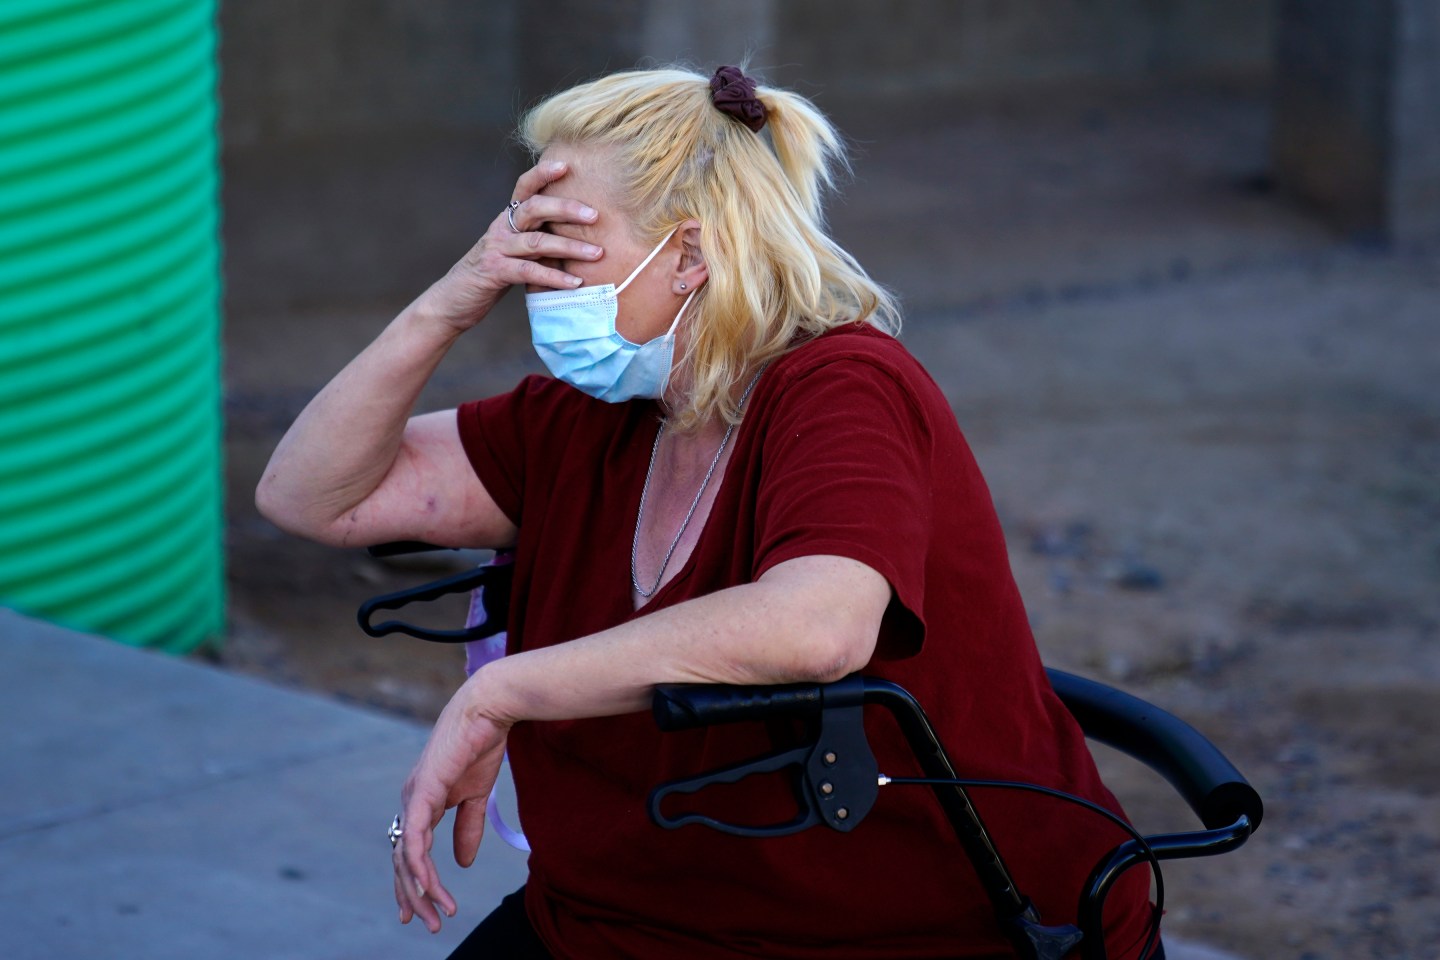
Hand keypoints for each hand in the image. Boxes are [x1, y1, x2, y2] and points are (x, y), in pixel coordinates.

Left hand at [392, 684, 512, 932]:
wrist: (488, 711)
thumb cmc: (481, 744)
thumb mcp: (476, 796)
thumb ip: (467, 829)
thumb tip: (462, 863)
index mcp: (422, 801)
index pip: (410, 849)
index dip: (413, 881)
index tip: (422, 910)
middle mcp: (411, 802)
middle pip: (402, 859)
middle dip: (413, 895)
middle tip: (425, 924)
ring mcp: (413, 797)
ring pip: (406, 856)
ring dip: (419, 889)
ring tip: (436, 914)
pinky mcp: (422, 793)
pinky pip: (415, 839)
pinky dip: (421, 866)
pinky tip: (430, 887)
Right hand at [415, 159, 603, 332]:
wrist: (454, 300)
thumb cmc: (493, 275)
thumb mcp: (514, 250)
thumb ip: (537, 238)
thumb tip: (576, 235)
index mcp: (508, 219)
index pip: (525, 188)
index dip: (543, 173)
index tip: (567, 165)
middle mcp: (501, 228)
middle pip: (534, 208)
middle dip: (566, 209)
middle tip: (595, 215)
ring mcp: (497, 249)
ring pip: (537, 241)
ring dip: (569, 247)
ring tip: (597, 253)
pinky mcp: (495, 272)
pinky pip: (529, 271)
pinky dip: (554, 277)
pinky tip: (575, 282)